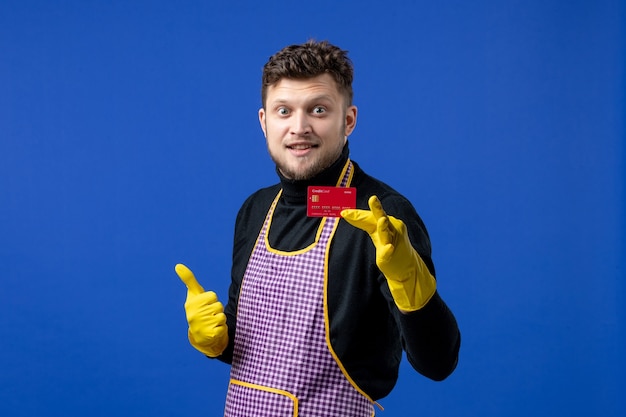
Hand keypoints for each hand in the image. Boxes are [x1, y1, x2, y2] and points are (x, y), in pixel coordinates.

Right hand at [175, 264, 227, 356]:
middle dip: (216, 310)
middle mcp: (195, 315)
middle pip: (218, 305)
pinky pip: (224, 327)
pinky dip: (221, 328)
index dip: (211, 300)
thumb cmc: (198, 309)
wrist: (199, 335)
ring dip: (219, 319)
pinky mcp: (211, 334)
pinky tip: (213, 330)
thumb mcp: (194, 294)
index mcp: (191, 304)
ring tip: (211, 322)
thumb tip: (178, 265)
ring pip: (222, 316)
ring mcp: (203, 325)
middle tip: (208, 315)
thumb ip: (188, 279)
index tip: (204, 305)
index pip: (212, 295)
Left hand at [341, 195, 435, 310]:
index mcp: (383, 224)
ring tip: (382, 220)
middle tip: (373, 198)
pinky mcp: (392, 254)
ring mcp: (392, 241)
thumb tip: (345, 212)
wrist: (406, 267)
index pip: (368, 217)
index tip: (343, 213)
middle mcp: (390, 229)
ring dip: (384, 227)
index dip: (356, 215)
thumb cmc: (388, 247)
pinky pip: (389, 252)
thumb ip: (365, 223)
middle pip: (381, 218)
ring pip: (386, 233)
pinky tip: (389, 248)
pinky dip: (388, 250)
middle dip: (377, 208)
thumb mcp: (376, 234)